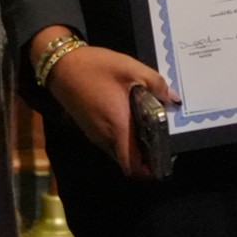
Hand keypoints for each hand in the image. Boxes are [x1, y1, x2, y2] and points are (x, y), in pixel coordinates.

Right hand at [32, 28, 176, 178]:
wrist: (62, 65)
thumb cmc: (97, 68)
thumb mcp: (130, 68)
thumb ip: (156, 83)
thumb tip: (174, 99)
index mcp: (119, 127)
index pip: (131, 166)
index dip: (147, 171)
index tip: (161, 162)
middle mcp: (105, 137)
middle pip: (126, 160)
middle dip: (143, 157)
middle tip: (159, 140)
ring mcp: (94, 133)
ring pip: (116, 150)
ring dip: (131, 146)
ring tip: (146, 126)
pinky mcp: (87, 127)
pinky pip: (108, 140)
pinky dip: (120, 137)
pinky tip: (127, 116)